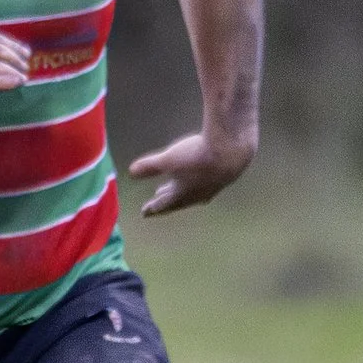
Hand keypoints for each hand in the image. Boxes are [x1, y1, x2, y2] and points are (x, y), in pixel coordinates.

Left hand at [127, 128, 254, 216]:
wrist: (232, 148)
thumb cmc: (196, 156)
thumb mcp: (167, 160)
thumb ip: (148, 167)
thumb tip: (131, 173)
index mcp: (182, 195)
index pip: (163, 205)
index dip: (152, 208)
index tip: (144, 213)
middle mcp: (198, 195)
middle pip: (178, 200)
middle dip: (165, 200)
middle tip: (155, 203)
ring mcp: (213, 186)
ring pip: (193, 192)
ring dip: (182, 191)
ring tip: (174, 189)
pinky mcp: (224, 176)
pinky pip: (206, 183)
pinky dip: (197, 182)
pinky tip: (200, 177)